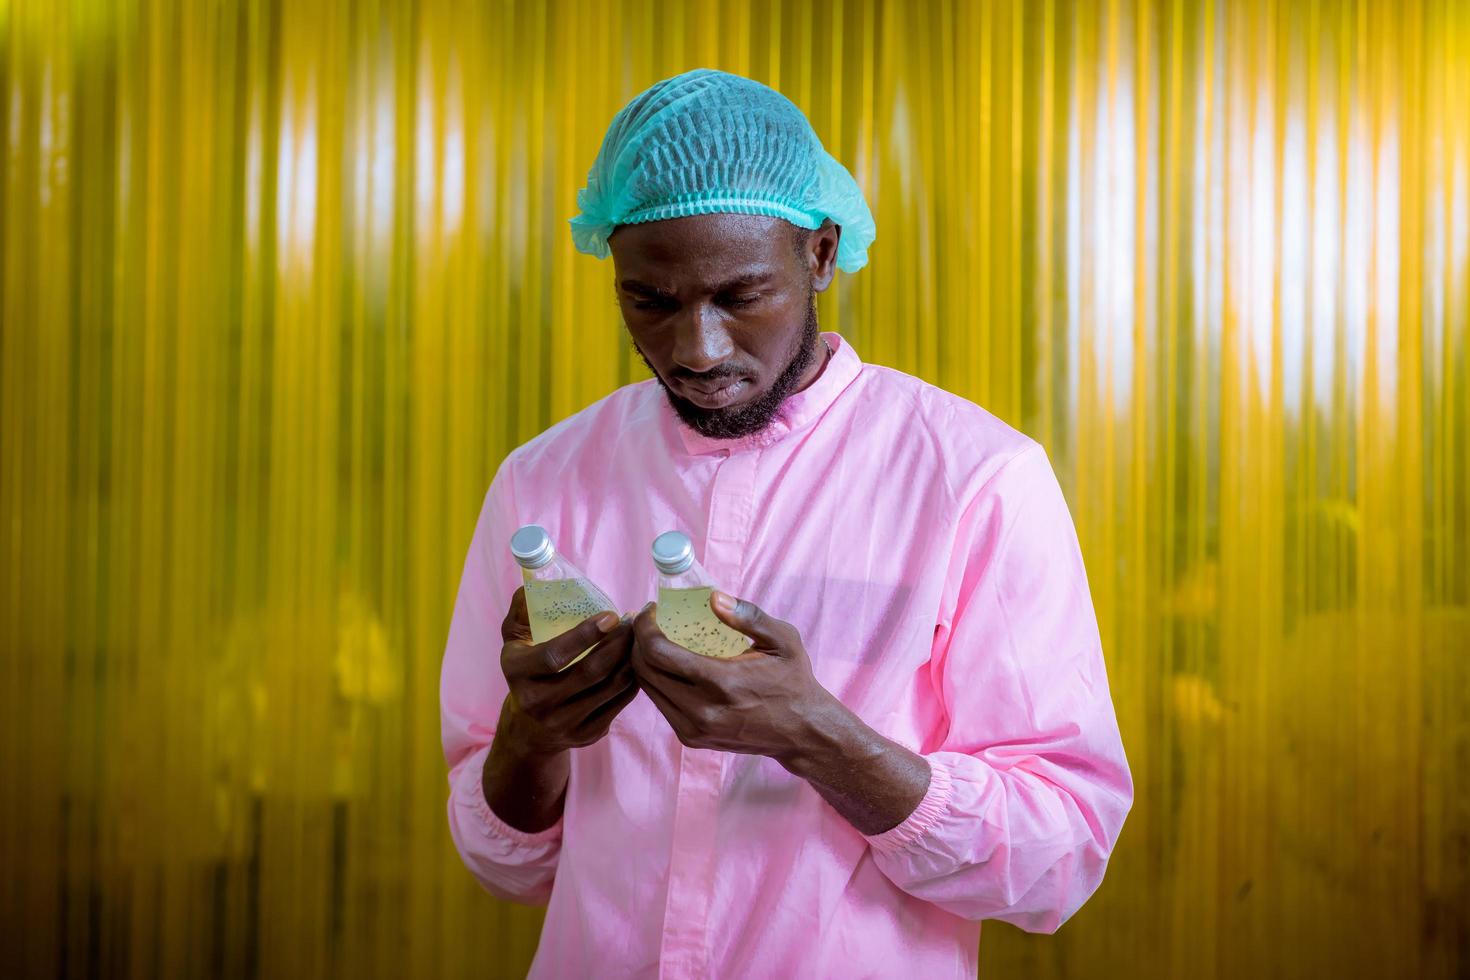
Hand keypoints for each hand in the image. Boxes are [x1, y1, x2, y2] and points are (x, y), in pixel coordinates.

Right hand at [498, 587, 637, 756]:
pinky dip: (633, 680)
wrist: (529, 729)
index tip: (611, 616)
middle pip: (590, 671)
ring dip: (630, 659)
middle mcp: (538, 702)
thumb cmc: (526, 671)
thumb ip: (522, 611)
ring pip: (610, 687)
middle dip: (618, 643)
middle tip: (633, 621)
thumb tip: (532, 584)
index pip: (554, 655)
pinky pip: (619, 703)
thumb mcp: (514, 641)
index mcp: (518, 673)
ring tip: (639, 637)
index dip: (585, 635)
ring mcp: (564, 722)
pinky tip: (636, 660)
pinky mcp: (587, 733)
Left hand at [630, 592, 841, 761]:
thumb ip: (749, 617)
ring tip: (656, 639)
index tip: (651, 609)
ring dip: (643, 660)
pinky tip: (668, 663)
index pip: (657, 652)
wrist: (802, 733)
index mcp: (721, 683)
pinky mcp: (691, 738)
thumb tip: (713, 598)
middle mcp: (701, 710)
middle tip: (650, 621)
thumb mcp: (783, 641)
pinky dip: (656, 679)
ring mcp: (693, 729)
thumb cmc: (793, 681)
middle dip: (638, 640)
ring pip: (647, 688)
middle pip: (643, 670)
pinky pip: (660, 703)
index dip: (644, 626)